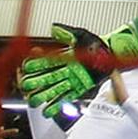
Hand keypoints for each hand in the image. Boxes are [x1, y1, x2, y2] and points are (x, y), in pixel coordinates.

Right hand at [19, 24, 137, 116]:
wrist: (111, 55)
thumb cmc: (97, 44)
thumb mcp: (81, 35)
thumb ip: (67, 33)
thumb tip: (54, 28)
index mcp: (62, 57)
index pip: (43, 62)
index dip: (34, 65)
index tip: (25, 67)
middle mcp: (64, 70)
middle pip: (45, 78)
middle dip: (34, 82)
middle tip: (26, 86)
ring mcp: (71, 80)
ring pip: (52, 90)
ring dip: (42, 96)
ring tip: (33, 100)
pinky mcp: (79, 89)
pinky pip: (65, 98)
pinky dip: (55, 105)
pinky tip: (47, 110)